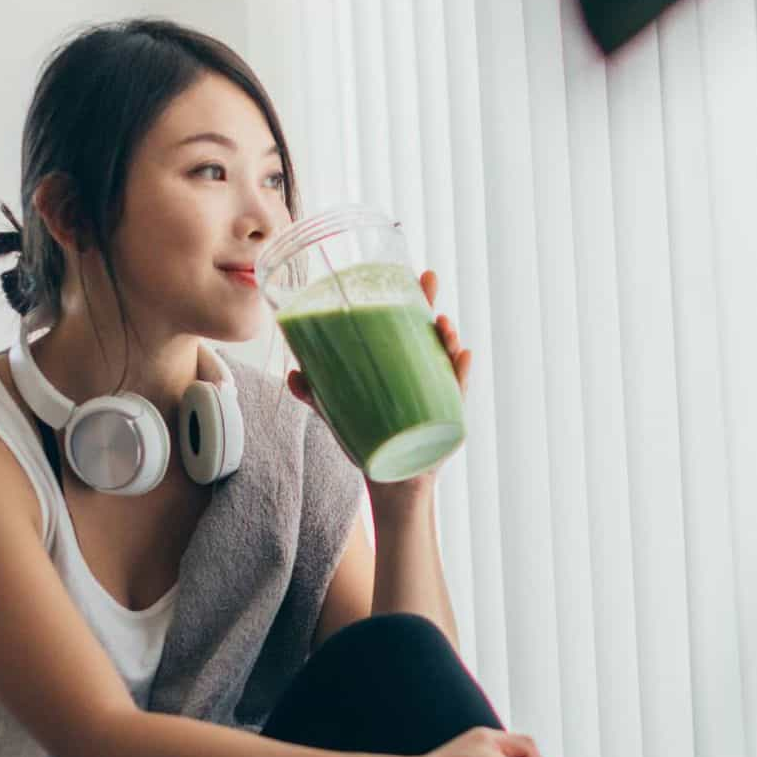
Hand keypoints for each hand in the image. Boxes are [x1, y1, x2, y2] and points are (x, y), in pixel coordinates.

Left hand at [287, 268, 469, 503]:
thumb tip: (293, 375)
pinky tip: (464, 358)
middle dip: (433, 306)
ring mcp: (439, 396)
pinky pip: (459, 394)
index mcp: (402, 368)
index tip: (414, 272)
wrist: (392, 484)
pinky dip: (463, 375)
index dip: (413, 298)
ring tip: (443, 323)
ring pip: (448, 360)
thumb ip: (317, 395)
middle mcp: (425, 377)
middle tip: (429, 279)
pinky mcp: (448, 421)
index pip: (409, 326)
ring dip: (449, 337)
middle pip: (431, 334)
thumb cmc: (370, 443)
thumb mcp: (341, 414)